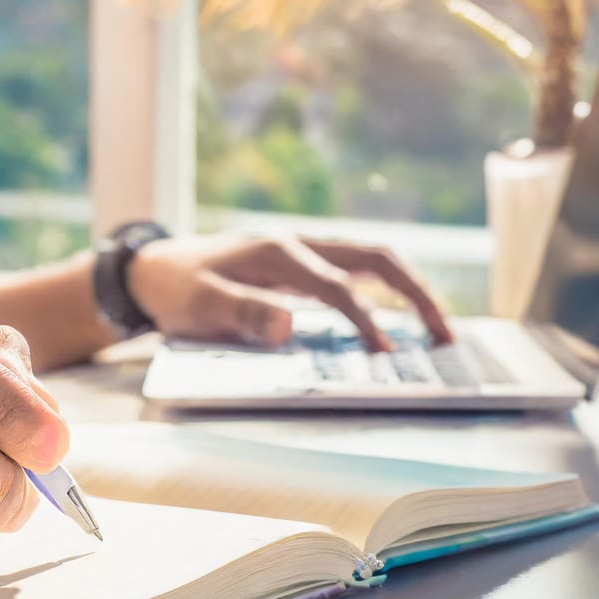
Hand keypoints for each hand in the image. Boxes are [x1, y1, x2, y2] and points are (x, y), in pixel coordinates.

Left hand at [125, 234, 452, 350]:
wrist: (152, 270)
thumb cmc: (176, 288)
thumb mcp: (200, 305)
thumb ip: (243, 313)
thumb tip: (291, 325)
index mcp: (278, 253)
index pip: (337, 286)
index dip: (365, 319)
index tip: (386, 354)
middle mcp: (298, 245)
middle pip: (375, 259)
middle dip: (416, 293)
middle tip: (446, 333)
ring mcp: (302, 253)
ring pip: (372, 261)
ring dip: (409, 289)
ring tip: (439, 327)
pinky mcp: (301, 266)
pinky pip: (355, 272)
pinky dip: (385, 291)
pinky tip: (400, 318)